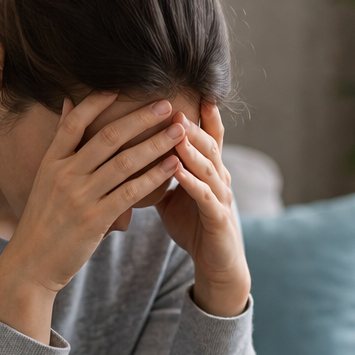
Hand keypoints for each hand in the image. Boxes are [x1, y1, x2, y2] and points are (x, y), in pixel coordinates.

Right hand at [0, 92, 185, 340]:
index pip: (75, 122)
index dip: (98, 102)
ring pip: (125, 163)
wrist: (31, 263)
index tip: (122, 86)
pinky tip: (173, 165)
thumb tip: (67, 102)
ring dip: (156, 144)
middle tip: (167, 104)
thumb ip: (61, 142)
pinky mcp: (95, 219)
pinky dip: (154, 176)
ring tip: (179, 130)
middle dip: (141, 118)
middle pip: (108, 137)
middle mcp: (65, 174)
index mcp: (52, 162)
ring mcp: (80, 196)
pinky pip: (131, 192)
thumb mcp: (45, 178)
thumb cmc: (43, 220)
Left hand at [155, 101, 251, 316]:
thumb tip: (133, 150)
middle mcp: (219, 179)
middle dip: (192, 126)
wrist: (215, 263)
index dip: (204, 115)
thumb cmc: (193, 226)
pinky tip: (178, 170)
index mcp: (208, 171)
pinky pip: (205, 196)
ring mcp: (221, 198)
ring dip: (192, 148)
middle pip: (208, 145)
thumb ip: (160, 171)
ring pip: (208, 167)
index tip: (193, 91)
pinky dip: (191, 182)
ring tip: (177, 131)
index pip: (208, 137)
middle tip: (173, 106)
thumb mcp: (174, 194)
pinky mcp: (218, 219)